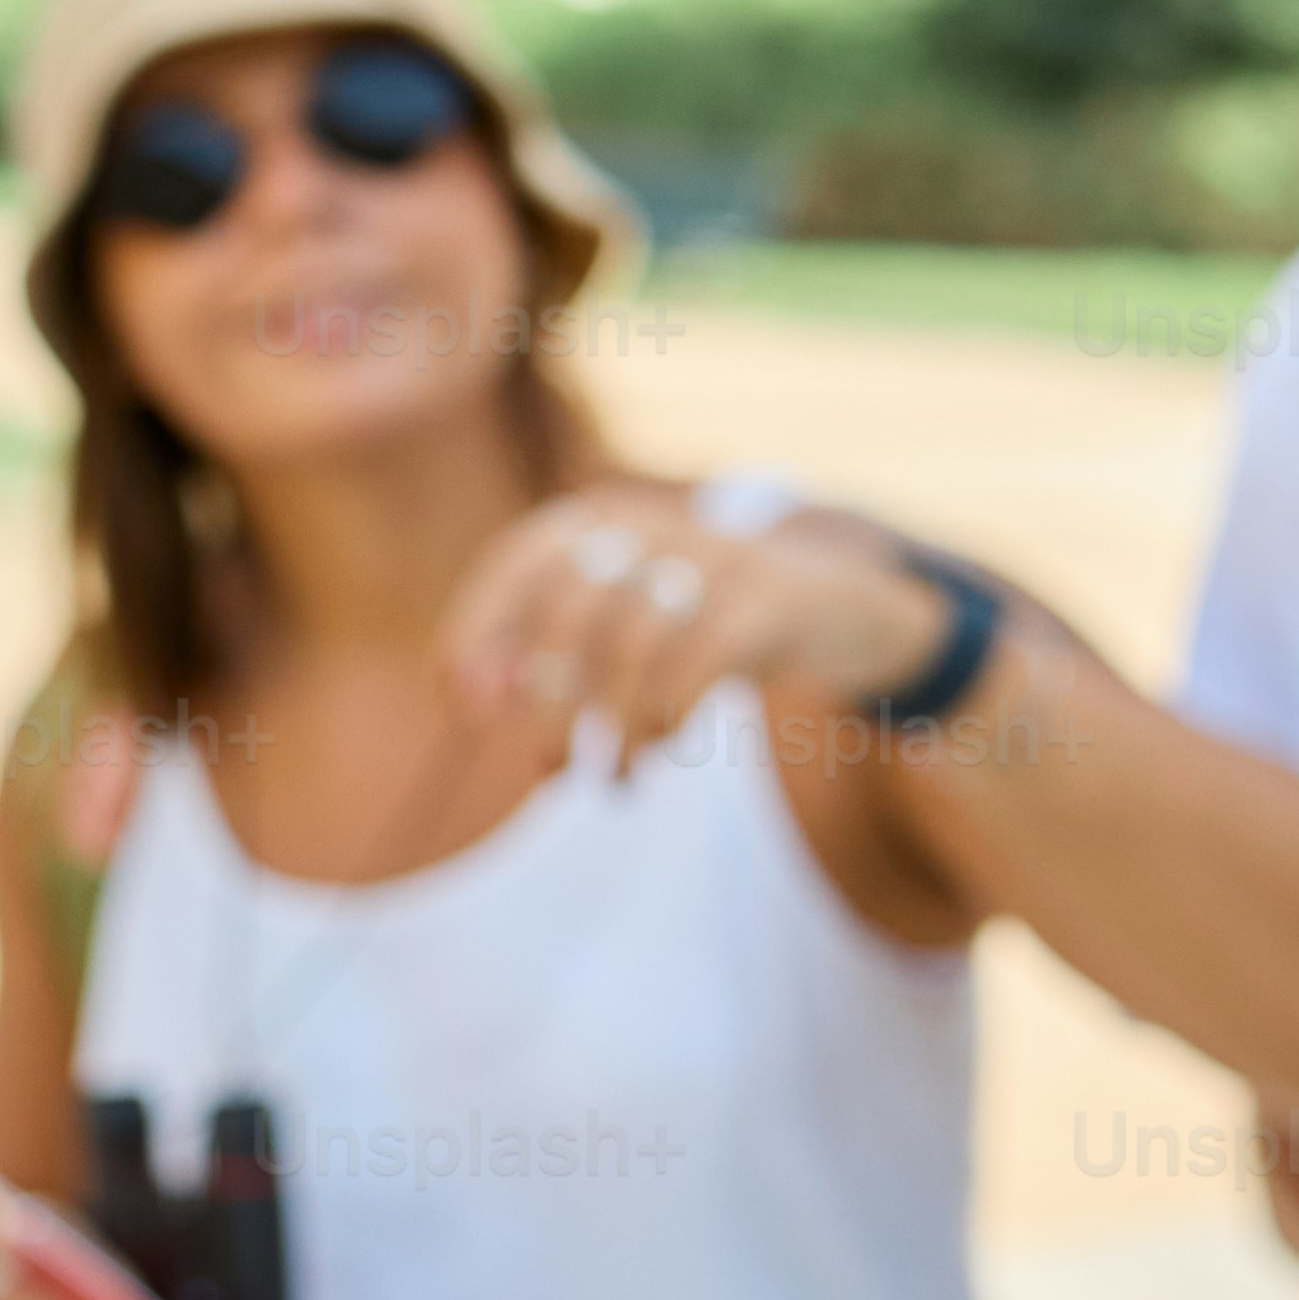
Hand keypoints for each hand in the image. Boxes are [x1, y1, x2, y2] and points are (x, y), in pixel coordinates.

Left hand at [442, 492, 953, 769]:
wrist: (837, 606)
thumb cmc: (701, 624)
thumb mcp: (623, 633)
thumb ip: (547, 658)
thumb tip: (467, 699)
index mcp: (605, 520)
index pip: (523, 560)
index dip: (479, 627)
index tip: (460, 703)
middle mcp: (655, 524)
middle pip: (574, 606)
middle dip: (549, 697)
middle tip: (547, 765)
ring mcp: (717, 554)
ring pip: (635, 639)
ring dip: (615, 726)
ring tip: (615, 779)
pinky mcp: (769, 598)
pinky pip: (702, 658)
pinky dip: (671, 714)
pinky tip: (665, 746)